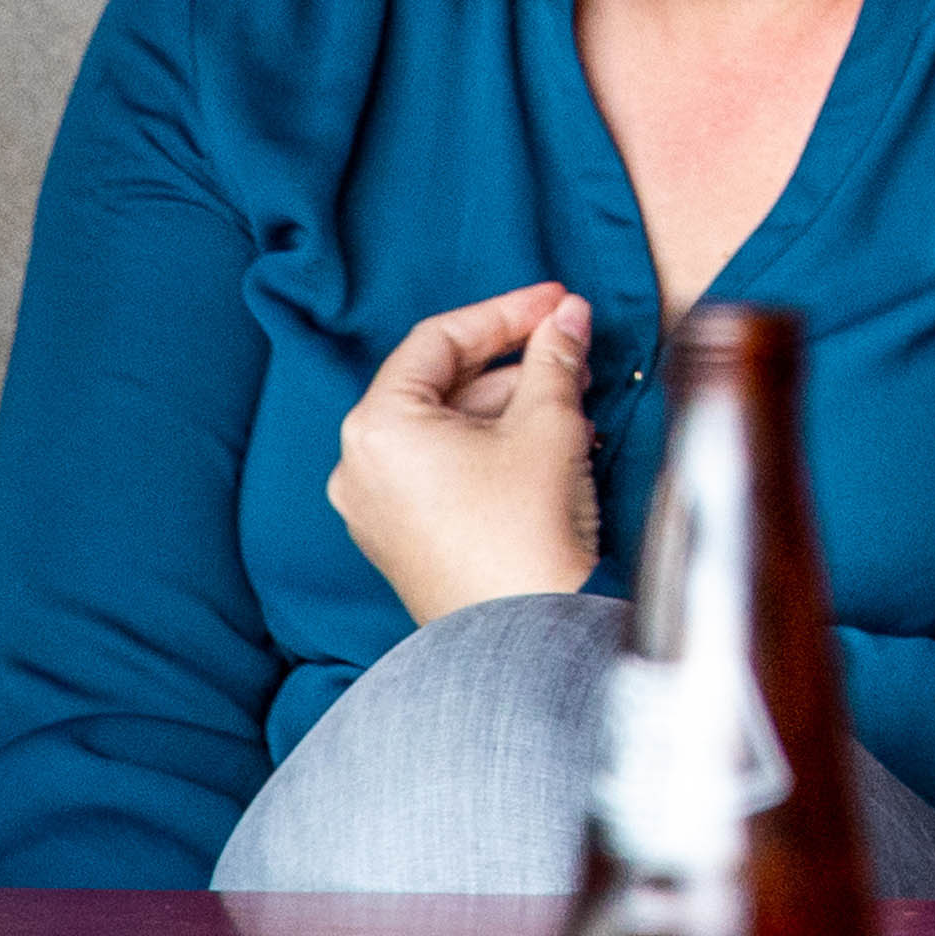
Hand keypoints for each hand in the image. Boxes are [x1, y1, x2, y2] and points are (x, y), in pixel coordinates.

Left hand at [329, 283, 600, 623]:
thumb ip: (554, 356)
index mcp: (378, 427)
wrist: (527, 633)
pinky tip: (549, 444)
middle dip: (512, 363)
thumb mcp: (549, 422)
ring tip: (575, 404)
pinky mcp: (400, 541)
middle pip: (438, 384)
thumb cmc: (526, 528)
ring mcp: (374, 509)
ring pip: (444, 429)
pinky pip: (441, 470)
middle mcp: (359, 466)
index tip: (559, 302)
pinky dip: (490, 446)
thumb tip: (567, 318)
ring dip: (509, 405)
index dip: (506, 313)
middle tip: (573, 346)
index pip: (439, 340)